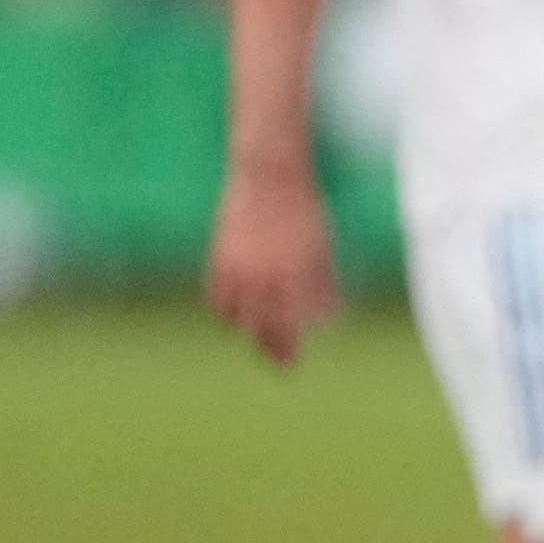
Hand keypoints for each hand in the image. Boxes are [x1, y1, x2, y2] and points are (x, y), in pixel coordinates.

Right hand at [208, 162, 338, 363]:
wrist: (270, 177)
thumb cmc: (305, 214)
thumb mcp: (322, 251)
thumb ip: (323, 286)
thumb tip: (326, 321)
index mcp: (292, 277)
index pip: (285, 327)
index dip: (287, 349)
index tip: (290, 364)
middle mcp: (261, 277)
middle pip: (259, 328)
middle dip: (269, 348)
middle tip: (279, 361)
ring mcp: (237, 268)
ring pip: (234, 317)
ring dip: (248, 327)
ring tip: (261, 333)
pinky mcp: (219, 257)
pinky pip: (217, 297)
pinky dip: (227, 309)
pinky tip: (238, 313)